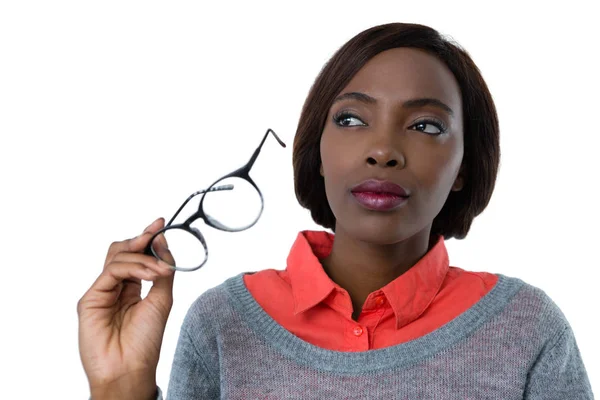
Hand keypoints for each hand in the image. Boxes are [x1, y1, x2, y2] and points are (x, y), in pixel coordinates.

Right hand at [78, 218, 174, 399]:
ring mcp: (101, 292)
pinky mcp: (90, 299)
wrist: (130, 369)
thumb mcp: (162, 300)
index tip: (161, 223)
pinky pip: (112, 272)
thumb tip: (163, 242)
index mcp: (131, 288)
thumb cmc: (146, 341)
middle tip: (157, 233)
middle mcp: (115, 287)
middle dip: (141, 239)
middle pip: (122, 250)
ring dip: (143, 257)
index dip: (147, 238)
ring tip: (161, 270)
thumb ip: (163, 270)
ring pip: (116, 257)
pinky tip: (151, 274)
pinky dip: (134, 268)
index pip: (136, 255)